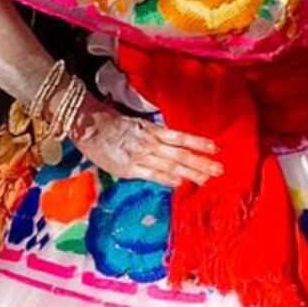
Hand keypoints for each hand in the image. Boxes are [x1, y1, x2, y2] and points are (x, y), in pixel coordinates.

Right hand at [69, 99, 222, 187]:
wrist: (87, 124)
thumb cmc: (109, 123)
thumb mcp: (135, 125)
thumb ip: (152, 136)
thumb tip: (169, 145)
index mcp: (152, 129)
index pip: (181, 137)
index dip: (198, 142)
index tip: (217, 148)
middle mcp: (150, 141)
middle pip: (181, 153)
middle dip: (201, 162)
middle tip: (220, 169)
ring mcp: (140, 154)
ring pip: (170, 164)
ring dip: (190, 173)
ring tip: (207, 179)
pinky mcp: (128, 167)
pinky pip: (151, 173)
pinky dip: (166, 178)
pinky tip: (180, 183)